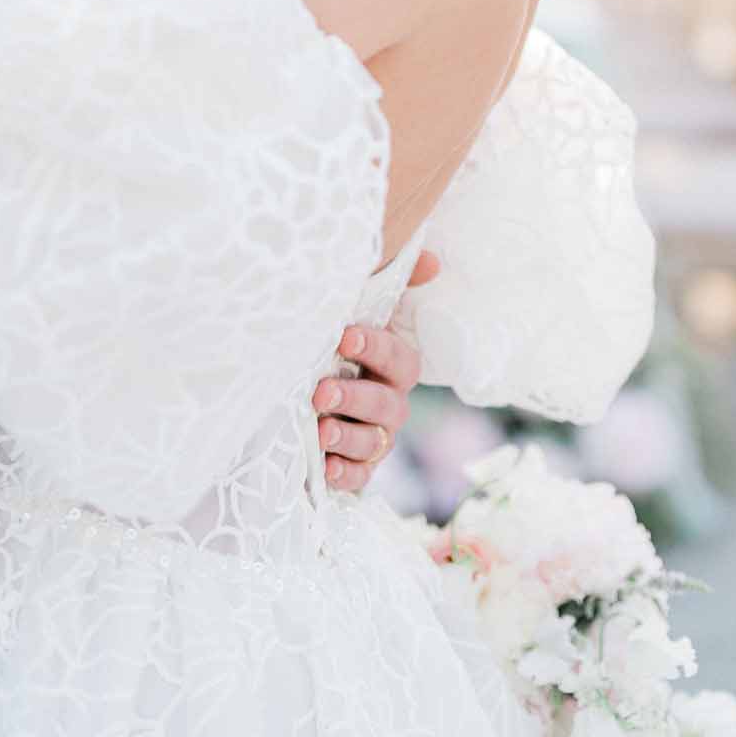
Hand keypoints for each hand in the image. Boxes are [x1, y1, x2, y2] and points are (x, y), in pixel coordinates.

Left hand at [313, 250, 437, 492]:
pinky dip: (343, 473)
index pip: (398, 358)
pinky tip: (324, 467)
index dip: (376, 347)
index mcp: (393, 366)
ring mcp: (376, 438)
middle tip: (321, 391)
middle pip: (386, 404)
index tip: (345, 334)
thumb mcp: (356, 311)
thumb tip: (432, 259)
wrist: (303, 393)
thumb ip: (389, 283)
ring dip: (348, 435)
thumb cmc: (336, 346)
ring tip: (320, 429)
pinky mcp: (357, 468)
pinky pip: (358, 477)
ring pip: (373, 441)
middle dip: (355, 397)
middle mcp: (390, 403)